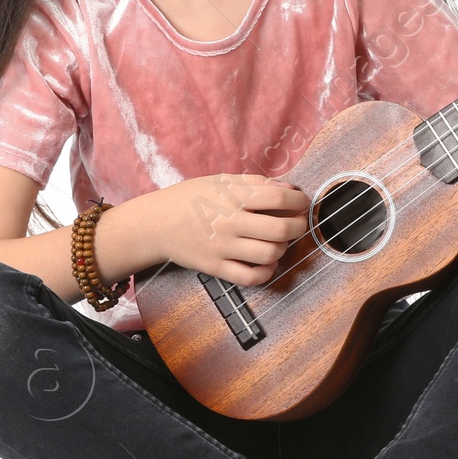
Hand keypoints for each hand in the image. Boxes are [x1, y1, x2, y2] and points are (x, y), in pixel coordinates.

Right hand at [151, 173, 309, 286]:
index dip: (299, 200)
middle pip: (281, 229)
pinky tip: (267, 262)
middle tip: (297, 222)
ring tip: (278, 241)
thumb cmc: (190, 199)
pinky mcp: (216, 268)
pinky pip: (252, 277)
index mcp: (232, 197)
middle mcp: (230, 222)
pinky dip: (267, 272)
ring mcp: (223, 248)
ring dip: (283, 248)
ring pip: (270, 254)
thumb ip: (255, 183)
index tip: (302, 202)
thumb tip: (289, 188)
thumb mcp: (220, 181)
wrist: (155, 224)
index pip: (278, 196)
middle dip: (299, 226)